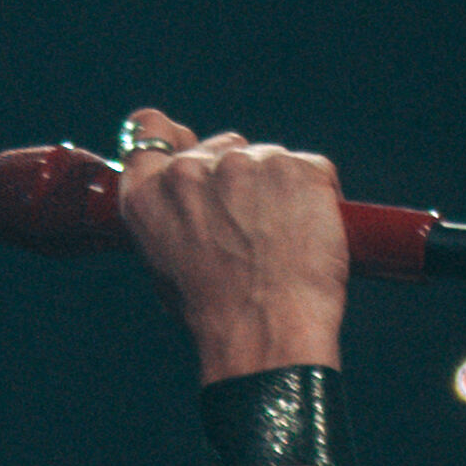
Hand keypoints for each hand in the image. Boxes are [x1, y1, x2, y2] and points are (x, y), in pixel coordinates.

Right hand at [114, 111, 351, 382]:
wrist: (266, 334)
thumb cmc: (218, 314)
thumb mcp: (166, 264)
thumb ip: (173, 214)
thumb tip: (200, 199)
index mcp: (148, 191)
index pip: (150, 131)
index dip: (176, 139)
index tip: (197, 153)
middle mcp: (191, 169)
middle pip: (223, 146)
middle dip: (241, 178)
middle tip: (255, 230)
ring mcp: (245, 162)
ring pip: (270, 159)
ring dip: (281, 190)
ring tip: (284, 245)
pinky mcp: (297, 168)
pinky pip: (313, 170)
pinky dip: (317, 196)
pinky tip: (312, 238)